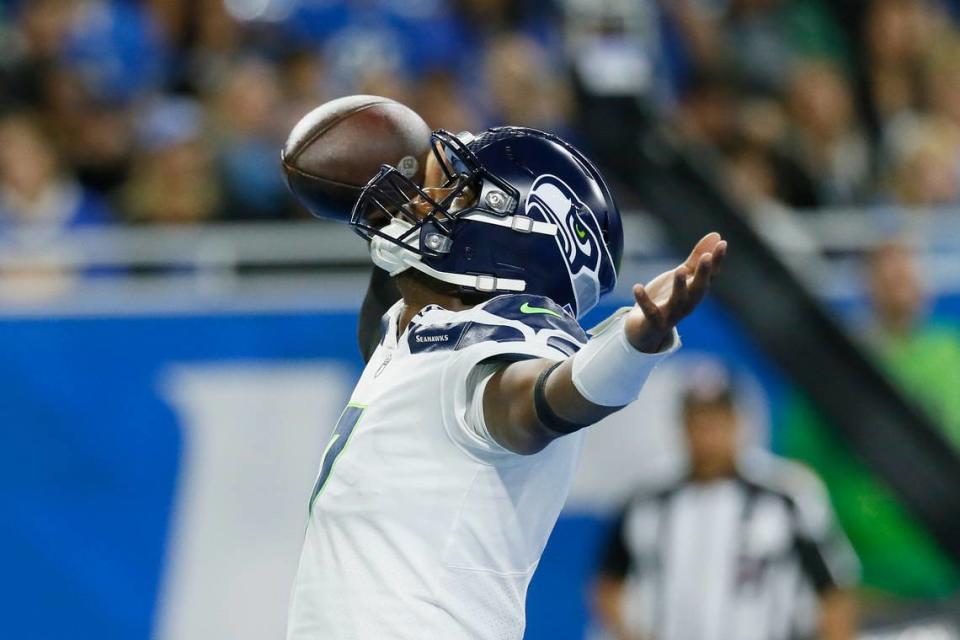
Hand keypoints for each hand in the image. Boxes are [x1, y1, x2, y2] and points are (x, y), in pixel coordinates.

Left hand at [625, 232, 726, 351]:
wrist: (647, 328)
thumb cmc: (668, 298)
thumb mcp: (683, 276)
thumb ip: (696, 258)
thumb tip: (716, 235)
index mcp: (696, 291)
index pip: (711, 276)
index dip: (717, 261)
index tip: (722, 243)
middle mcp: (688, 303)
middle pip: (698, 289)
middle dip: (703, 274)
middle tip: (707, 257)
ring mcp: (672, 314)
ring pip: (678, 301)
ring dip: (680, 286)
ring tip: (680, 270)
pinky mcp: (655, 321)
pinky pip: (650, 312)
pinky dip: (644, 301)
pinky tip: (636, 287)